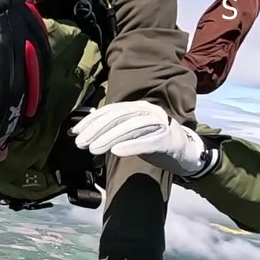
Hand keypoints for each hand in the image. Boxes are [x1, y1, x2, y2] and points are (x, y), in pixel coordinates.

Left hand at [72, 100, 213, 177]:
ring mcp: (160, 124)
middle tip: (81, 143)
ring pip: (131, 127)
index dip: (91, 121)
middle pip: (119, 117)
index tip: (75, 133)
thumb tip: (88, 130)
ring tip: (93, 150)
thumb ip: (114, 128)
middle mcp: (148, 111)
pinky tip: (116, 151)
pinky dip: (131, 145)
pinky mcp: (168, 140)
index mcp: (137, 107)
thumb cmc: (153, 141)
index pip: (111, 110)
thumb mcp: (132, 132)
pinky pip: (148, 141)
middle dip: (96, 130)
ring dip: (109, 138)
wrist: (184, 152)